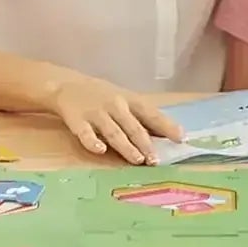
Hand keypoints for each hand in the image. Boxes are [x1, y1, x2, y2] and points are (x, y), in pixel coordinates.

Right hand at [49, 74, 182, 163]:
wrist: (67, 86)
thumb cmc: (103, 96)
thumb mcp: (125, 100)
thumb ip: (143, 117)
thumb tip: (169, 133)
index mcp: (129, 100)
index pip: (151, 114)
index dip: (166, 126)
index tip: (180, 138)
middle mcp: (115, 105)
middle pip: (133, 126)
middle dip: (145, 143)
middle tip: (156, 160)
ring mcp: (96, 113)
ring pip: (113, 132)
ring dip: (126, 146)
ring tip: (138, 160)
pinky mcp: (78, 121)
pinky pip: (85, 133)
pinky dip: (93, 141)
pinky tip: (100, 150)